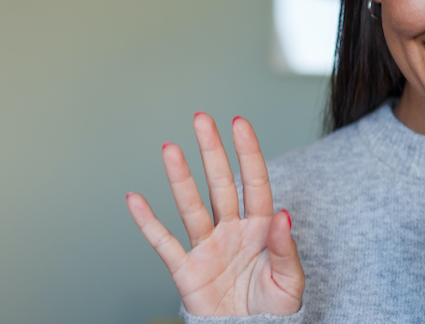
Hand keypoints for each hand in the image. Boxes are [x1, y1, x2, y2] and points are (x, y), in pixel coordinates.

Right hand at [125, 113, 304, 315]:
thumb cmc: (274, 312)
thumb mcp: (290, 280)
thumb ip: (286, 248)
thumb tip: (284, 214)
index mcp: (261, 230)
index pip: (255, 183)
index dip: (248, 153)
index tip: (238, 123)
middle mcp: (232, 231)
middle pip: (220, 184)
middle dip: (211, 152)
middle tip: (201, 119)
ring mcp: (207, 248)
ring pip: (191, 206)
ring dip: (180, 178)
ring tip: (170, 148)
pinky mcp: (186, 270)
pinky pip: (163, 242)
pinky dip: (147, 222)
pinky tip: (135, 199)